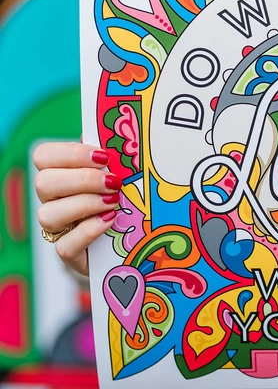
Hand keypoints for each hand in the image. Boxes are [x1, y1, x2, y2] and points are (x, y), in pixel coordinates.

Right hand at [33, 142, 121, 275]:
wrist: (123, 241)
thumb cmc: (116, 199)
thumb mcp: (114, 174)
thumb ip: (107, 157)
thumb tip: (112, 135)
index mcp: (58, 175)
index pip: (43, 155)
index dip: (71, 153)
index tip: (104, 157)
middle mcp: (50, 200)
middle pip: (43, 182)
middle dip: (82, 179)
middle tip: (114, 182)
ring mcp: (56, 229)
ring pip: (48, 214)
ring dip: (85, 204)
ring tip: (113, 202)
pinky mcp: (68, 253)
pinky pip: (65, 245)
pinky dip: (89, 231)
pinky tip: (110, 221)